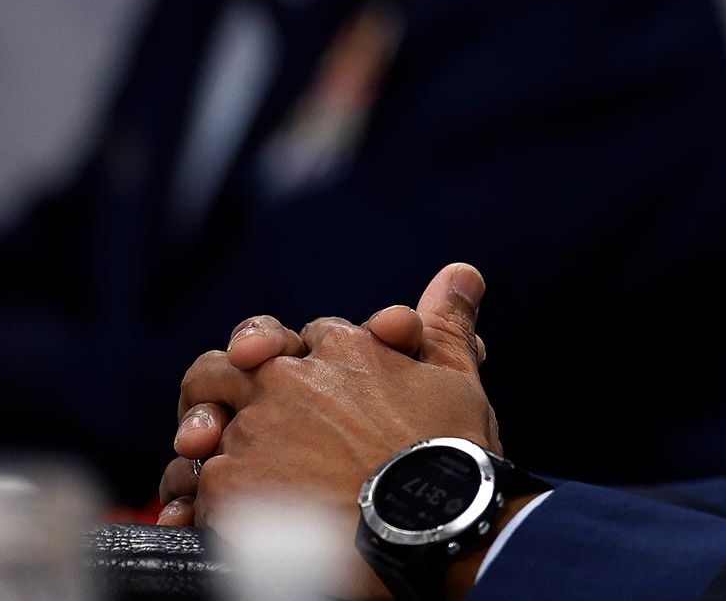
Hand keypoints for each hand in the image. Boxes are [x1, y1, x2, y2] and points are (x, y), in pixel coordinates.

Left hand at [158, 264, 500, 532]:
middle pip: (227, 365)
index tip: (321, 392)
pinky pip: (193, 484)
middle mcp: (290, 381)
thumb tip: (461, 271)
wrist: (429, 524)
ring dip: (206, 445)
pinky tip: (208, 517)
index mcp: (345, 350)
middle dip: (223, 382)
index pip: (309, 338)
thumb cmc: (448, 454)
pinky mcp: (229, 481)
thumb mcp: (456, 380)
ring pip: (203, 426)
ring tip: (219, 475)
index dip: (310, 361)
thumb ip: (447, 323)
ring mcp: (255, 430)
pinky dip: (197, 501)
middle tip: (226, 417)